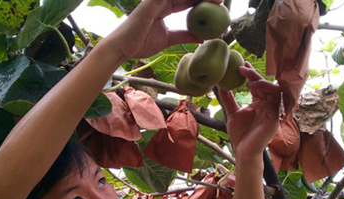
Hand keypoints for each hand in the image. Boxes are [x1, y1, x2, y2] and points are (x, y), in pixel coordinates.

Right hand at [106, 0, 221, 59]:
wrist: (122, 48)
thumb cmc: (140, 44)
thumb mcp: (168, 39)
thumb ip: (183, 35)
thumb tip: (201, 37)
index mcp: (165, 7)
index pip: (188, 0)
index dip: (203, 0)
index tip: (219, 3)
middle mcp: (161, 0)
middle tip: (222, 0)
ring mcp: (156, 0)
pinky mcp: (151, 3)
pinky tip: (198, 0)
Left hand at [219, 62, 280, 161]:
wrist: (243, 151)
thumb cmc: (240, 134)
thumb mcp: (232, 113)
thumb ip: (228, 99)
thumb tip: (221, 85)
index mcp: (259, 104)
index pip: (257, 85)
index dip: (251, 74)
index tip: (241, 65)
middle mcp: (267, 106)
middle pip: (265, 84)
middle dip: (254, 74)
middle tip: (242, 67)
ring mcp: (272, 111)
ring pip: (274, 89)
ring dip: (261, 81)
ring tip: (248, 78)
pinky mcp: (274, 117)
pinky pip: (276, 100)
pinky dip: (267, 91)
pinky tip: (255, 88)